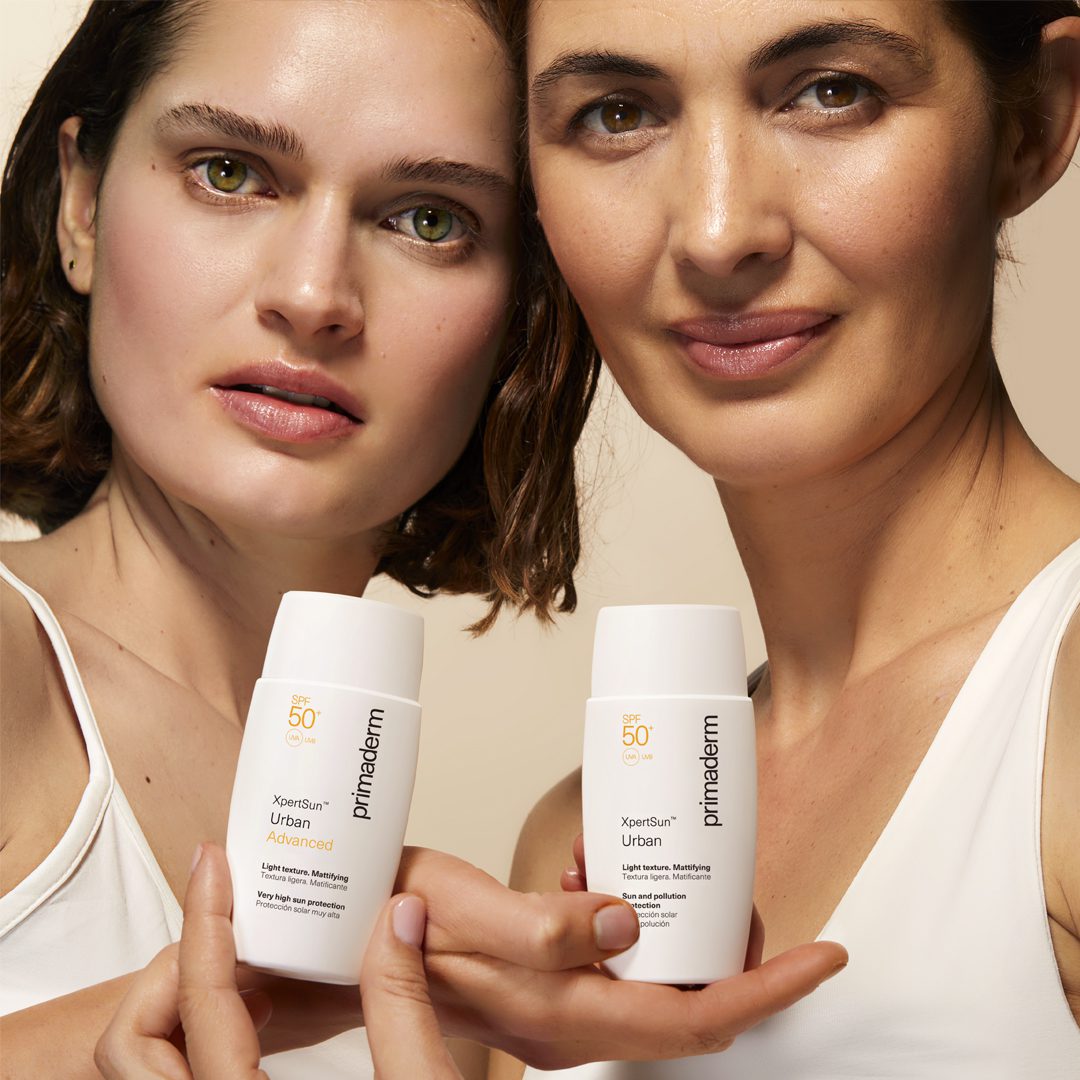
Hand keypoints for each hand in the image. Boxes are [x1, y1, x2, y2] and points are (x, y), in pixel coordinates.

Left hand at [96, 844, 458, 1078]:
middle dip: (172, 967)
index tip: (216, 869)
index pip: (203, 1006)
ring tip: (246, 965)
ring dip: (177, 1003)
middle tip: (224, 917)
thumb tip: (398, 916)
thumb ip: (405, 1000)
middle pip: (132, 1049)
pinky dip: (193, 1034)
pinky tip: (256, 1012)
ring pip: (141, 1071)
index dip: (206, 922)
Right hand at [398, 846, 846, 1069]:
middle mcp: (574, 1025)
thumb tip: (628, 920)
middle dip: (718, 938)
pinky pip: (614, 963)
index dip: (770, 989)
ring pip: (653, 977)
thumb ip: (541, 925)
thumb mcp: (460, 908)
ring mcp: (562, 1013)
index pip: (696, 1018)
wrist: (344, 945)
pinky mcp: (547, 990)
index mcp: (565, 1014)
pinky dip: (622, 917)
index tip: (825, 955)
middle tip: (713, 872)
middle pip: (688, 998)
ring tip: (620, 860)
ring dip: (665, 919)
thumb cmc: (394, 926)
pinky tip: (584, 875)